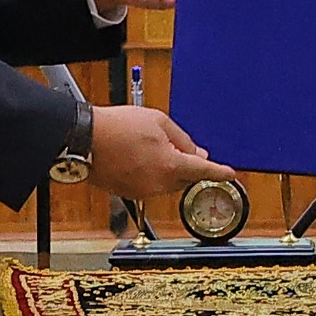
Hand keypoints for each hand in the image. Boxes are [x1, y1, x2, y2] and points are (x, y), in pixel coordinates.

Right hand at [89, 104, 235, 200]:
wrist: (85, 139)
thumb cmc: (119, 127)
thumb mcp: (159, 122)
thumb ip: (183, 139)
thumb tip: (196, 153)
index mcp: (170, 166)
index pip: (203, 171)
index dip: (219, 172)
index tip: (230, 174)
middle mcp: (158, 183)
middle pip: (186, 179)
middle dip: (189, 166)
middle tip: (184, 150)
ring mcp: (143, 191)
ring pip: (168, 183)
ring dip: (169, 170)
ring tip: (152, 147)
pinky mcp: (129, 193)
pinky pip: (150, 186)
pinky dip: (152, 174)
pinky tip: (140, 158)